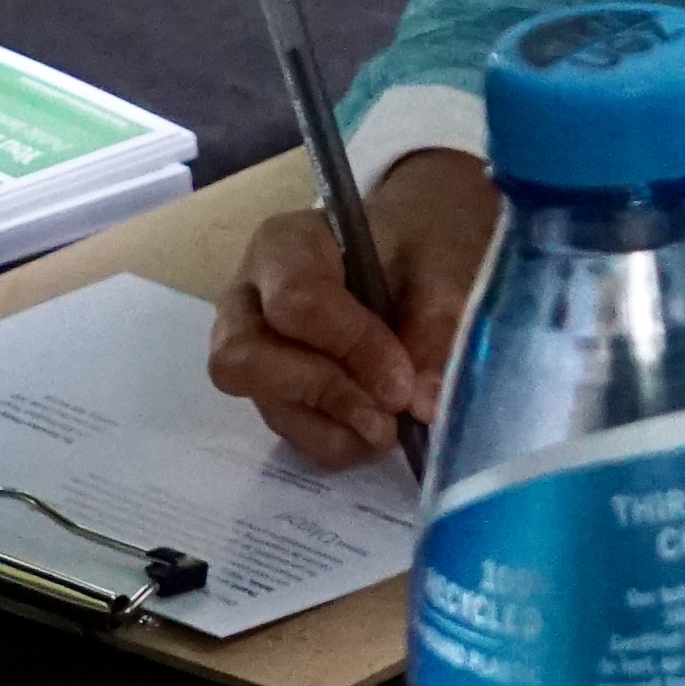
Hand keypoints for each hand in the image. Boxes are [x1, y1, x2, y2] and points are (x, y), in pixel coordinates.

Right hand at [212, 149, 499, 466]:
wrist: (409, 252)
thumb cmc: (415, 244)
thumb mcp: (437, 263)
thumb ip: (434, 323)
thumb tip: (424, 403)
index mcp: (284, 245)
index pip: (296, 301)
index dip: (349, 347)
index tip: (401, 383)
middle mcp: (249, 299)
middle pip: (246, 359)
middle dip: (325, 394)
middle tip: (389, 417)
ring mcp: (251, 350)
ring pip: (266, 403)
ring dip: (333, 426)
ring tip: (391, 426)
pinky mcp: (269, 392)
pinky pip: (286, 431)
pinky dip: (334, 441)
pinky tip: (374, 430)